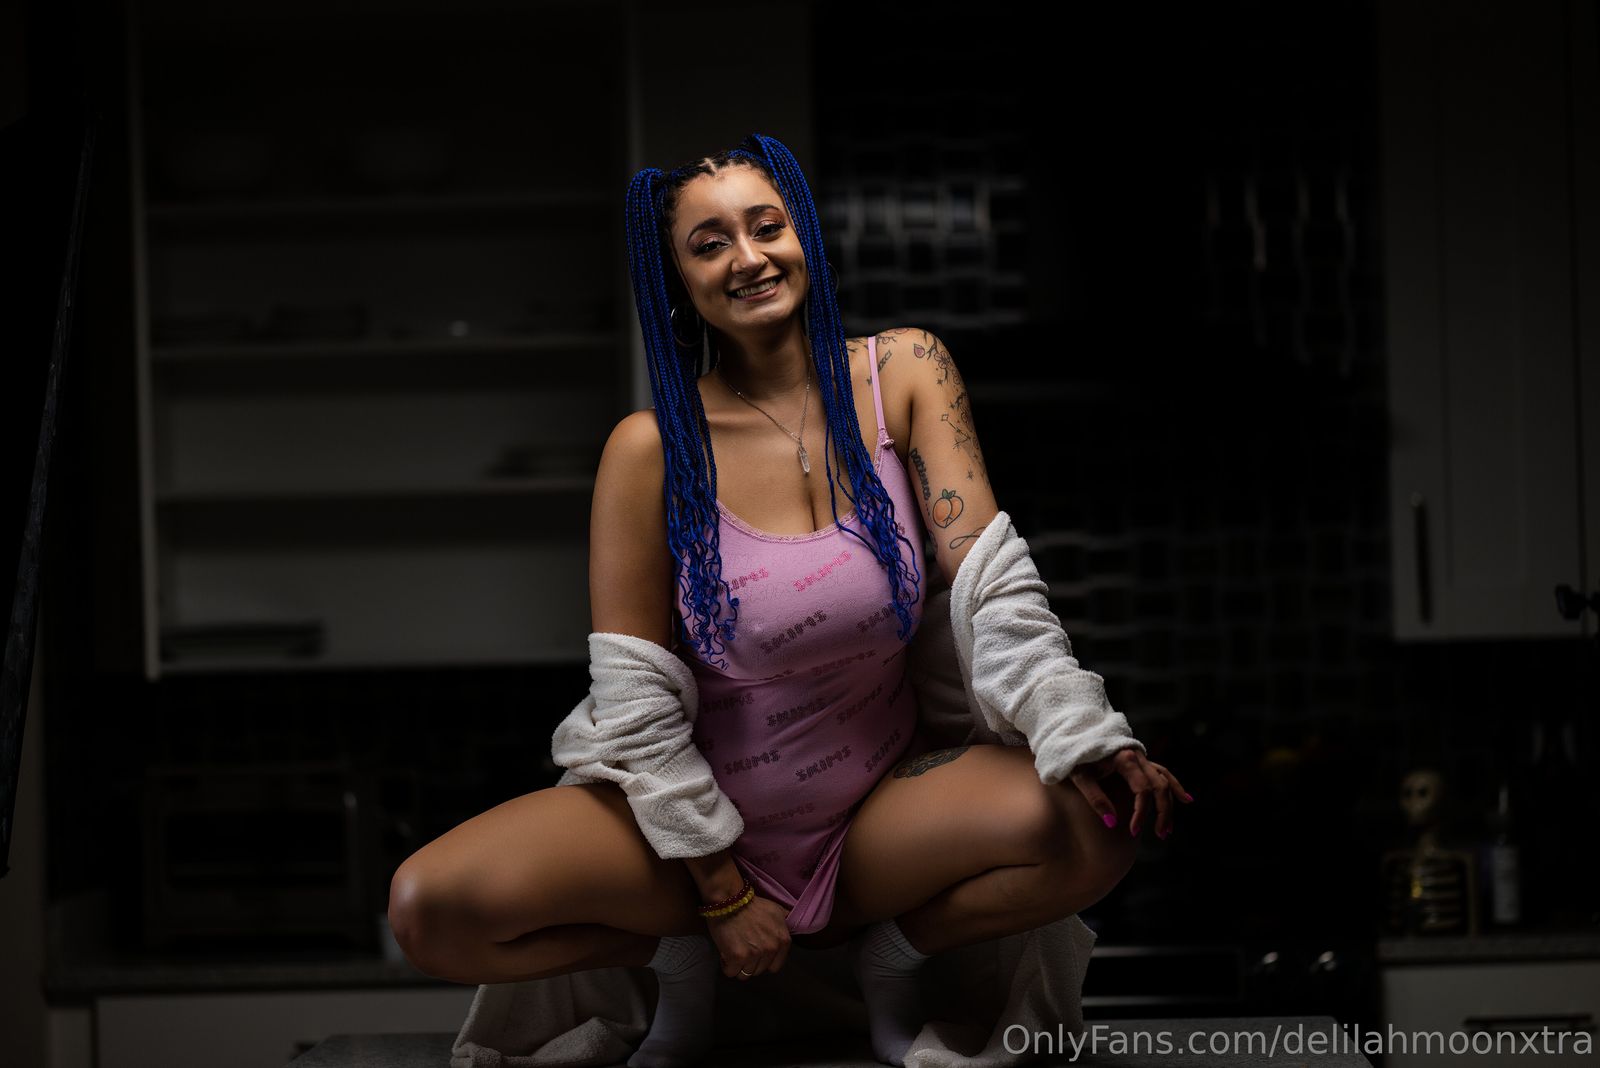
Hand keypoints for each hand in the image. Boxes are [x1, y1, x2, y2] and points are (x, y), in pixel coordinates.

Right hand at [703, 891, 792, 979]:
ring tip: (734, 949)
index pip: (775, 966)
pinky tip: (725, 953)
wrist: (730, 900)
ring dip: (738, 965)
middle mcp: (771, 949)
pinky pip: (731, 972)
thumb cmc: (752, 905)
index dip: (764, 960)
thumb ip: (786, 925)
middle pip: (759, 970)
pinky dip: (726, 965)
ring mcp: (754, 954)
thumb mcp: (777, 911)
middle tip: (743, 947)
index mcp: (783, 941)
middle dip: (750, 962)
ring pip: (745, 974)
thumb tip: (798, 930)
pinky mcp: (737, 957)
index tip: (756, 953)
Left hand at [1069, 747, 1191, 838]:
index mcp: (1124, 758)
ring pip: (1164, 780)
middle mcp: (1137, 755)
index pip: (1142, 790)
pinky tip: (1186, 799)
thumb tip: (1113, 824)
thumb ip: (1096, 799)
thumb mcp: (1080, 777)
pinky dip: (1173, 785)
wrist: (1072, 733)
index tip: (1133, 832)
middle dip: (1163, 812)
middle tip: (1161, 835)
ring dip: (1170, 804)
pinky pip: (1161, 772)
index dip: (1141, 813)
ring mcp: (1140, 756)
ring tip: (1168, 828)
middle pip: (1160, 786)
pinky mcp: (1138, 758)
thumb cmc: (1073, 755)